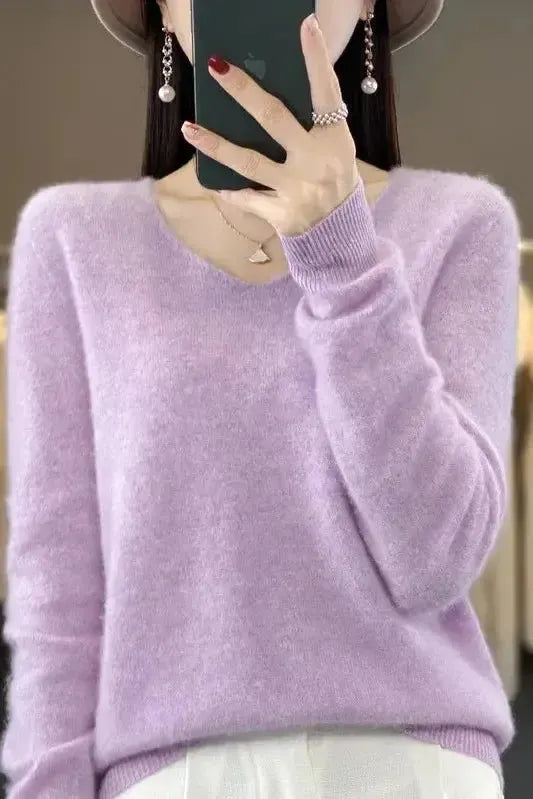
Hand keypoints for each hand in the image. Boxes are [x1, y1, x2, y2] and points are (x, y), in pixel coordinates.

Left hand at [181, 14, 359, 236]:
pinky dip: (232, 191)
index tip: (305, 25)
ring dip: (215, 144)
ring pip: (248, 161)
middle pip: (274, 119)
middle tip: (216, 67)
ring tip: (189, 129)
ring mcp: (297, 190)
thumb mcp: (335, 151)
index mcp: (334, 141)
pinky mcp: (281, 215)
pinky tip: (214, 181)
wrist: (340, 237)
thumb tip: (265, 97)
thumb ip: (311, 126)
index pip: (326, 93)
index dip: (316, 60)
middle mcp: (316, 163)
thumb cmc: (333, 183)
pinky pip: (248, 198)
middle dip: (243, 91)